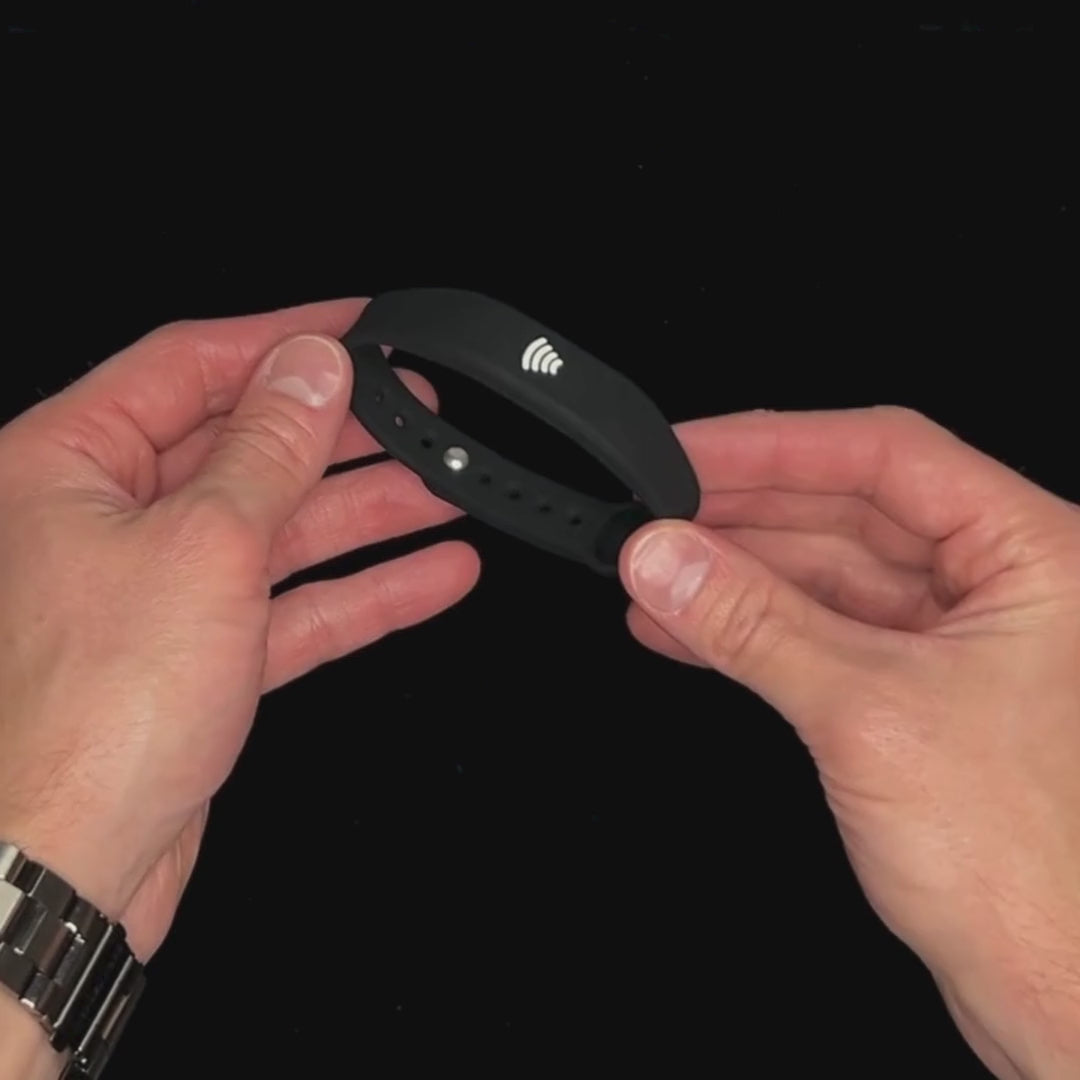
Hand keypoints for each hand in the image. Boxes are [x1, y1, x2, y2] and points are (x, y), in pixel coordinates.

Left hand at [0, 299, 478, 963]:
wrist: (67, 869)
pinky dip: (362, 591)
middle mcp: (106, 521)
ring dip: (369, 515)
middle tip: (423, 415)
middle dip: (343, 436)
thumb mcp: (204, 544)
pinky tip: (430, 575)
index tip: (364, 328)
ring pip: (280, 529)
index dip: (286, 342)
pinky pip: (293, 605)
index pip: (192, 366)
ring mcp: (157, 592)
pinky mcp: (199, 657)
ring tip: (448, 491)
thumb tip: (314, 366)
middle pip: (245, 449)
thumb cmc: (92, 716)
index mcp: (68, 464)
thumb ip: (268, 447)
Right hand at [619, 408, 1079, 1079]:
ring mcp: (957, 644)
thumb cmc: (1033, 874)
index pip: (884, 455)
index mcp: (1035, 557)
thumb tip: (667, 559)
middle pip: (849, 511)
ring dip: (734, 576)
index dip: (774, 446)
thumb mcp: (867, 715)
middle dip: (742, 514)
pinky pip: (820, 635)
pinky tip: (687, 628)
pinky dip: (751, 631)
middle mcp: (1003, 589)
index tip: (689, 451)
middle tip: (656, 514)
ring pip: (826, 576)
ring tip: (654, 571)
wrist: (1056, 991)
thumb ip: (753, 625)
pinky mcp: (917, 696)